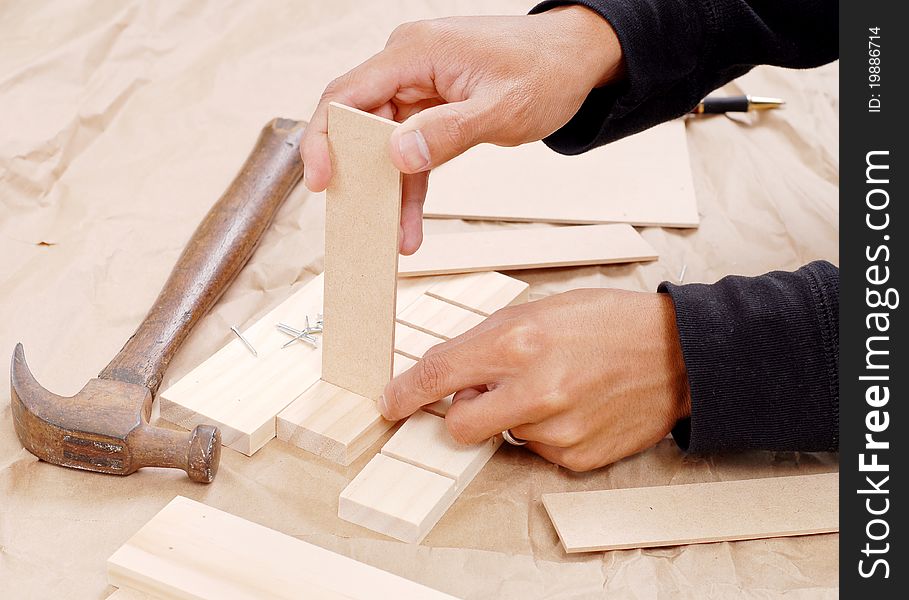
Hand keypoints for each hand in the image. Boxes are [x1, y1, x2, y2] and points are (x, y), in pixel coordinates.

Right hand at [301, 7, 623, 253]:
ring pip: (384, 144)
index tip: (321, 180)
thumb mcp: (501, 107)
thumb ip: (449, 132)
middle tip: (355, 218)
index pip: (348, 94)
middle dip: (355, 173)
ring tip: (394, 234)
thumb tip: (399, 155)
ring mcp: (419, 86)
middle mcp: (408, 65)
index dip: (325, 138)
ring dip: (388, 189)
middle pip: (358, 121)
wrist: (575, 58)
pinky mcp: (432, 107)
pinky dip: (411, 183)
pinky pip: (411, 149)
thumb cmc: (545, 69)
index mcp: (415, 52)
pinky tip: (410, 221)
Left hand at [379, 289, 690, 471]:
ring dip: (515, 416)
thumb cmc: (609, 323)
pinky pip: (537, 451)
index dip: (407, 392)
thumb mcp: (541, 309)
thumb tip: (448, 372)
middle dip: (461, 413)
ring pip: (503, 435)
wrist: (677, 355)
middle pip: (459, 425)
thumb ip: (488, 341)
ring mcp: (558, 430)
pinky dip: (545, 433)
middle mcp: (536, 391)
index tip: (391, 402)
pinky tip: (575, 407)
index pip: (440, 375)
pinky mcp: (578, 456)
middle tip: (485, 394)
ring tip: (557, 387)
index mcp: (519, 343)